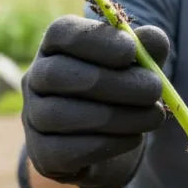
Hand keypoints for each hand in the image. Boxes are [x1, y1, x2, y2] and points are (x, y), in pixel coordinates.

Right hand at [21, 14, 169, 187]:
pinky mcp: (42, 154)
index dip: (95, 40)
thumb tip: (154, 39)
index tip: (131, 51)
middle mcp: (35, 78)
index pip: (61, 33)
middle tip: (154, 89)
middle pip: (57, 74)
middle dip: (112, 82)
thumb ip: (147, 48)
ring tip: (154, 117)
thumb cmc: (122, 92)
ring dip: (116, 116)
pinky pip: (66, 150)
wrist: (107, 144)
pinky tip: (134, 137)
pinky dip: (106, 144)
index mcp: (55, 47)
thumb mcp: (139, 66)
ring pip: (60, 115)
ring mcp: (33, 117)